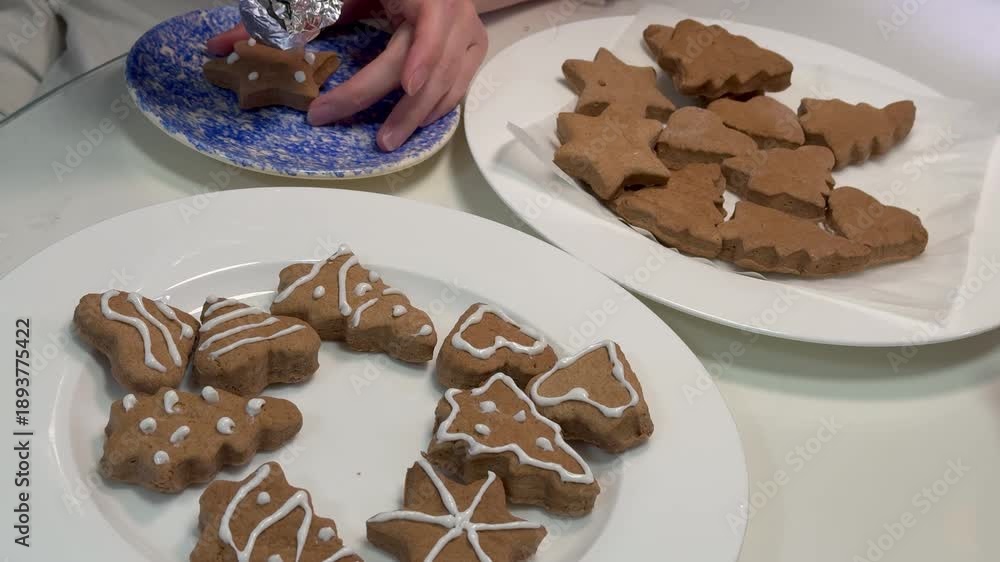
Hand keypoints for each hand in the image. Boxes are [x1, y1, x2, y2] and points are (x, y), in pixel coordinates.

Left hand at [206, 0, 488, 151]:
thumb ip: (283, 16)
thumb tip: (220, 48)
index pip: (421, 33)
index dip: (415, 62)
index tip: (400, 88)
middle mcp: (451, 11)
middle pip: (430, 70)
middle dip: (402, 108)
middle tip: (375, 141)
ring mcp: (468, 32)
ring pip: (449, 86)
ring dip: (418, 118)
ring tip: (387, 141)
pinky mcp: (475, 48)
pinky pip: (459, 89)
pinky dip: (436, 110)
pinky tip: (411, 125)